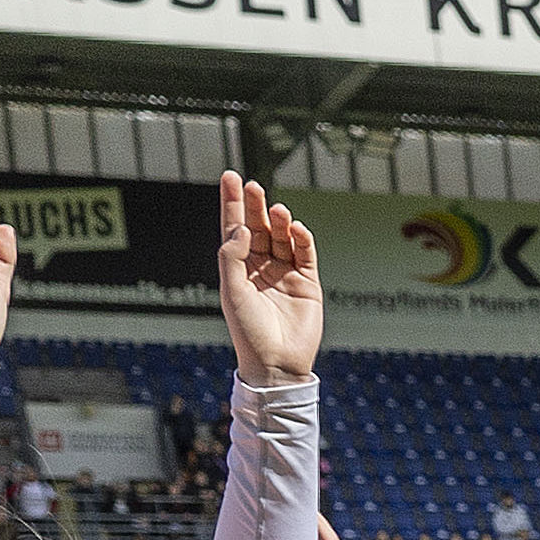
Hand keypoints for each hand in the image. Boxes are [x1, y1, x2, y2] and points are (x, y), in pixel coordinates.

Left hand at [216, 172, 321, 383]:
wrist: (277, 362)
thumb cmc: (248, 331)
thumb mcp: (232, 291)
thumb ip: (232, 256)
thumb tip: (242, 227)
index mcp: (239, 267)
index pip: (235, 227)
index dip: (232, 203)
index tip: (230, 177)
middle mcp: (261, 267)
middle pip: (260, 227)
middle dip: (256, 206)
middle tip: (254, 186)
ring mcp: (285, 274)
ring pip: (283, 238)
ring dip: (280, 222)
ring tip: (278, 211)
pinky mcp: (308, 284)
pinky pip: (305, 254)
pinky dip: (302, 239)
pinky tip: (295, 228)